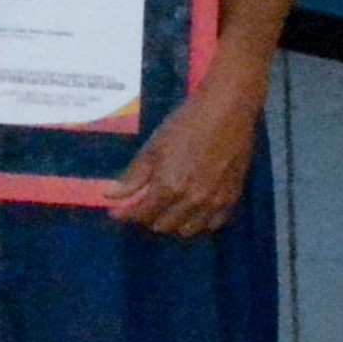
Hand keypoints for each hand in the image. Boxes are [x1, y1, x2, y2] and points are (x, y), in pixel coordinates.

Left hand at [108, 77, 262, 235]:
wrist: (227, 110)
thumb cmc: (185, 123)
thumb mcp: (153, 147)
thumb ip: (133, 176)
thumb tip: (110, 196)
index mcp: (168, 187)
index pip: (142, 215)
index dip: (126, 214)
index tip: (117, 211)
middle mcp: (190, 201)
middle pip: (163, 226)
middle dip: (149, 217)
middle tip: (145, 204)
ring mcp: (213, 203)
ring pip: (187, 230)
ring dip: (174, 223)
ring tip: (169, 208)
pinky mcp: (232, 199)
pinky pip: (213, 225)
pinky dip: (200, 222)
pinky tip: (194, 209)